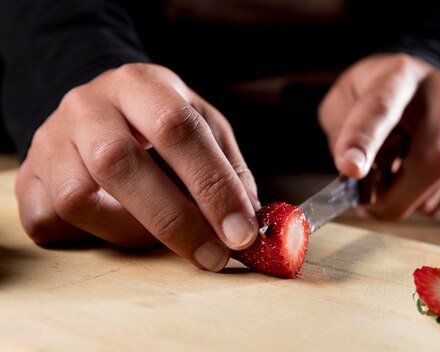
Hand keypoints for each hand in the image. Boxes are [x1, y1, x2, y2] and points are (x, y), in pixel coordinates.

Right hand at [15, 63, 259, 270]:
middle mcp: (87, 104)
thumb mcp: (203, 127)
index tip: (240, 232)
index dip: (212, 185)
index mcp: (141, 84)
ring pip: (79, 197)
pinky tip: (116, 224)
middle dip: (174, 220)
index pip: (176, 128)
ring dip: (131, 231)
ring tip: (161, 234)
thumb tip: (250, 225)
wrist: (101, 108)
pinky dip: (89, 235)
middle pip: (118, 162)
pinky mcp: (27, 175)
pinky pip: (49, 219)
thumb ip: (227, 171)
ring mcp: (50, 139)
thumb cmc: (160, 123)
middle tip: (212, 256)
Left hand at [319, 53, 439, 218]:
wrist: (417, 87)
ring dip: (407, 199)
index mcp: (399, 73)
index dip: (364, 141)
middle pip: (430, 157)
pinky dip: (426, 201)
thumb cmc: (372, 99)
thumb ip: (342, 136)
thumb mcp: (341, 104)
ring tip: (387, 185)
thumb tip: (356, 176)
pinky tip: (412, 185)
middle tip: (366, 208)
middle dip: (394, 196)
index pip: (382, 108)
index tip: (350, 170)